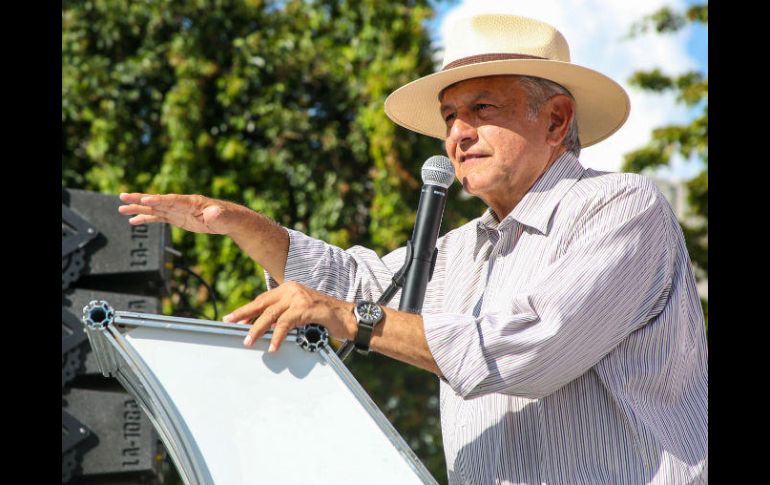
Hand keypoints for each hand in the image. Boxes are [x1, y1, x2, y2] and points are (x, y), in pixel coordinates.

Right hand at [118, 193, 243, 234]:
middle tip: (123, 197)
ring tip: (121, 209)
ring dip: (138, 209)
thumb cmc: (228, 217)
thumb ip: (218, 215)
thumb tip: (213, 213)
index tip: (144, 200)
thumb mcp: (224, 217)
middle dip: (140, 199)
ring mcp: (178, 211)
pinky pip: (159, 218)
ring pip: (155, 209)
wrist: (229, 219)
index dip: (158, 200)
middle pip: (158, 201)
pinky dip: (146, 219)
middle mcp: (182, 204)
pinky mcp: (178, 218)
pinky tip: (133, 221)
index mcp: (192, 202)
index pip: (172, 200)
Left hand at [223, 281, 356, 352]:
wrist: (348, 317)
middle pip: (262, 303)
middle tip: (230, 322)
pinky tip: (272, 346)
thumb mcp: (301, 313)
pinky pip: (285, 324)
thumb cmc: (325, 317)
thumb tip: (265, 325)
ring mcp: (298, 297)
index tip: (234, 318)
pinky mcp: (305, 308)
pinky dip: (277, 336)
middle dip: (244, 314)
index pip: (263, 299)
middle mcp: (292, 289)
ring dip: (257, 329)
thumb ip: (285, 315)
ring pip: (271, 314)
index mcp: (289, 288)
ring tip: (249, 341)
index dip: (248, 310)